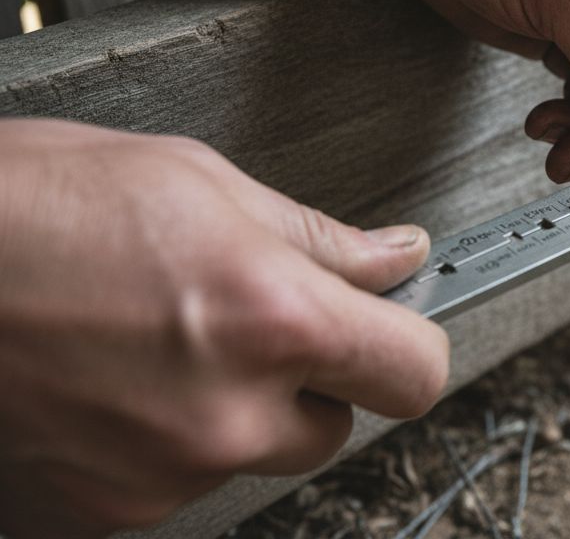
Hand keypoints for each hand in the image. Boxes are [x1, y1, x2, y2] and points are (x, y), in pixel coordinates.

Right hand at [0, 119, 448, 537]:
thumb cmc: (25, 204)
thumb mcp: (194, 180)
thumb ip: (316, 237)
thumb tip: (394, 258)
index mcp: (269, 319)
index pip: (414, 372)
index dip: (407, 345)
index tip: (392, 328)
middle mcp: (224, 414)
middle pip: (335, 425)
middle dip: (308, 380)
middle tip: (244, 322)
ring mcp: (158, 476)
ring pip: (249, 455)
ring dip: (229, 411)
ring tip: (151, 341)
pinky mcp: (96, 514)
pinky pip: (170, 485)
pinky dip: (155, 444)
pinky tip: (108, 383)